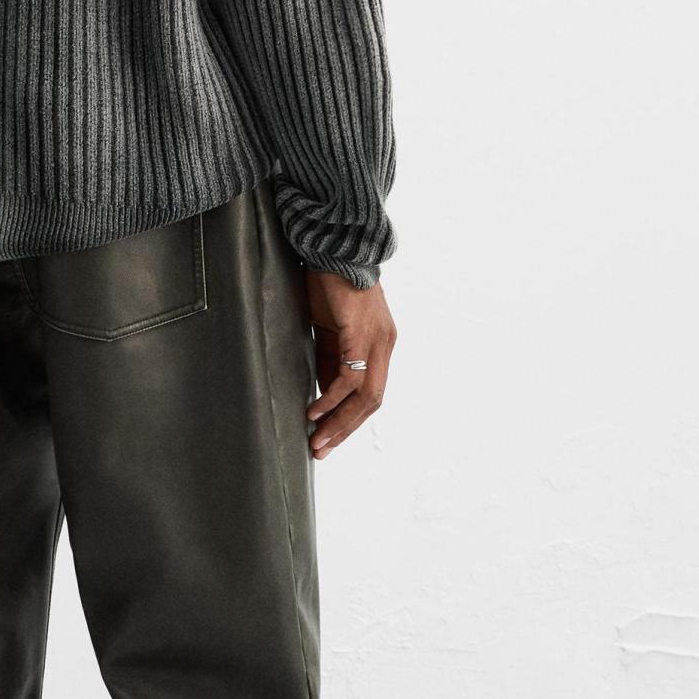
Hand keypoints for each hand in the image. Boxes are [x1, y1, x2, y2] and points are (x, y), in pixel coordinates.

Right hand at [304, 272, 396, 459]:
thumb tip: (324, 394)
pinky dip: (332, 399)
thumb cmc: (330, 285)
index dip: (350, 420)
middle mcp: (384, 345)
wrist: (334, 248)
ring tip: (317, 439)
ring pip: (364, 396)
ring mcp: (376, 341)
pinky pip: (349, 378)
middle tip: (321, 450)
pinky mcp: (360, 334)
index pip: (370, 394)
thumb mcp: (331, 330)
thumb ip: (331, 360)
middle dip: (345, 430)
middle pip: (372, 402)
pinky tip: (314, 412)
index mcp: (380, 345)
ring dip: (339, 422)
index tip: (328, 439)